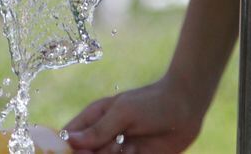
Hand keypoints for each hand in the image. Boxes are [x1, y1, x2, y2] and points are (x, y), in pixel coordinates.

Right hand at [63, 76, 203, 153]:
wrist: (186, 108)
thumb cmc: (152, 102)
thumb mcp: (123, 112)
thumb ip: (98, 130)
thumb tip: (70, 141)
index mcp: (94, 118)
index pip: (68, 137)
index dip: (64, 149)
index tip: (78, 151)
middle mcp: (102, 136)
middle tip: (115, 146)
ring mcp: (117, 149)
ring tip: (127, 148)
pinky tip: (135, 151)